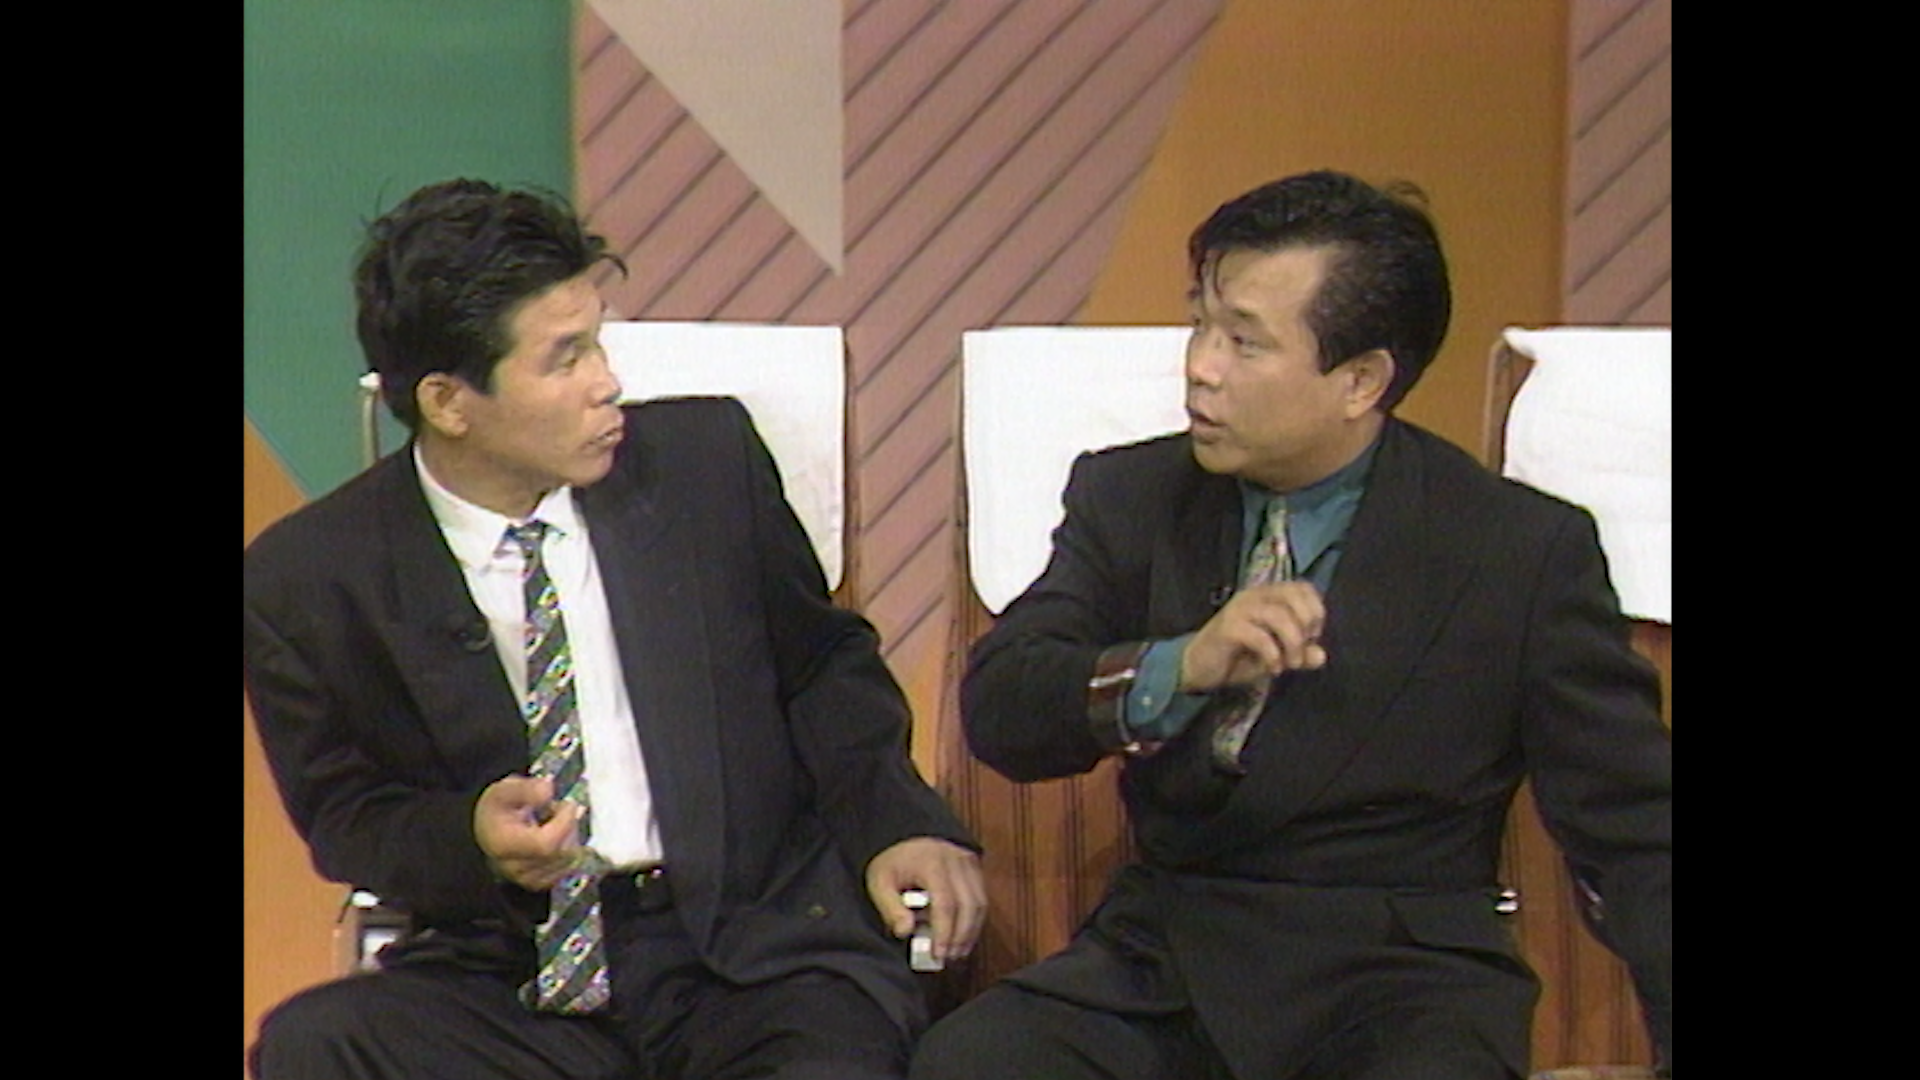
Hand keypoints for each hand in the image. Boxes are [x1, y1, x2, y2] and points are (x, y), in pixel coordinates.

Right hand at [473, 774, 584, 890]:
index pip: (547, 844)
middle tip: (558, 809)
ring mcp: (526, 880)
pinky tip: (555, 839)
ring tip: (554, 823)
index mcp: (503, 844)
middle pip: (562, 851)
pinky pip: (568, 869)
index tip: (566, 804)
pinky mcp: (538, 884)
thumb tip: (548, 789)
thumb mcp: (505, 790)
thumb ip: (526, 788)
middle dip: (569, 826)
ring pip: (569, 860)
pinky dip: (569, 851)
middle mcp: (513, 868)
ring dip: (570, 837)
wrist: (487, 831)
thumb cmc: (497, 809)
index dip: (564, 823)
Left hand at [865, 837, 985, 965]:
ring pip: (980, 903)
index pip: (946, 903)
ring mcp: (968, 863)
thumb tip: (905, 932)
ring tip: (956, 951)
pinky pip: (981, 898)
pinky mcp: (974, 868)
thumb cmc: (893, 861)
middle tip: (949, 958)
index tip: (939, 954)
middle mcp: (956, 861)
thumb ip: (890, 908)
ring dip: (970, 931)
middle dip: (961, 936)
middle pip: (969, 905)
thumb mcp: (880, 882)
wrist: (904, 834)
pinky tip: (962, 935)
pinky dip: (974, 920)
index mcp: (932, 862)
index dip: (945, 932)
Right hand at [1179, 580, 1327, 691]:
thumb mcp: (1276, 656)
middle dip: (1305, 627)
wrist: (1197, 668)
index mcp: (1267, 595)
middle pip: (1294, 597)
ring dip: (1292, 644)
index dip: (1315, 611)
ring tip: (1289, 664)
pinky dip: (1273, 655)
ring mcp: (1239, 609)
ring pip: (1279, 616)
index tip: (1311, 637)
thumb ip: (1300, 654)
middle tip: (1300, 652)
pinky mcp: (1228, 627)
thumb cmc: (1238, 657)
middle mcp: (1254, 595)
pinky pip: (1260, 636)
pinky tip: (1272, 669)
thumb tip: (1321, 656)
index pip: (1303, 588)